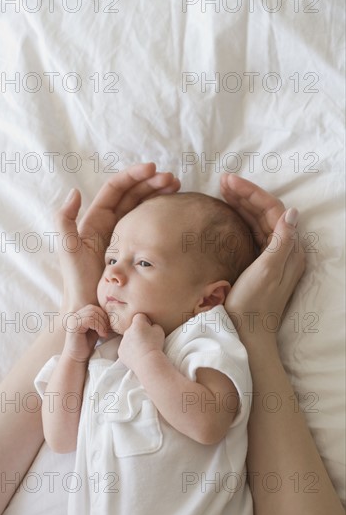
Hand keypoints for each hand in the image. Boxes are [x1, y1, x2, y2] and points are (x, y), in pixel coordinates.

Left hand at [54, 163, 179, 311]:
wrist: (90, 308)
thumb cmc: (77, 281)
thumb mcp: (68, 249)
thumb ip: (65, 220)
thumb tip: (75, 191)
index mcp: (95, 219)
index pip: (116, 189)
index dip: (134, 176)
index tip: (153, 169)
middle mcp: (109, 223)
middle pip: (133, 194)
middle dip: (151, 182)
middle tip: (173, 179)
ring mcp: (124, 235)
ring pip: (143, 206)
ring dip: (158, 194)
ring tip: (178, 187)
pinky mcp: (135, 248)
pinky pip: (148, 225)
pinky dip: (160, 214)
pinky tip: (174, 210)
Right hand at [62, 304, 110, 362]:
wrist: (77, 357)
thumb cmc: (86, 344)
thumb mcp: (95, 329)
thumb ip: (99, 320)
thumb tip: (112, 312)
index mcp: (79, 314)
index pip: (94, 307)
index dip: (103, 315)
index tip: (108, 326)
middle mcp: (74, 315)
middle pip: (93, 309)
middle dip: (104, 319)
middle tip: (107, 330)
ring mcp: (73, 320)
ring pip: (92, 314)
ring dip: (102, 324)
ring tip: (104, 333)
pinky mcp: (74, 326)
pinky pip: (89, 320)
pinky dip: (99, 327)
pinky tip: (101, 335)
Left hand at [118, 314, 164, 371]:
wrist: (147, 361)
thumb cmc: (155, 345)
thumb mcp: (159, 330)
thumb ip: (153, 325)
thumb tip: (150, 326)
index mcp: (137, 323)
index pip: (139, 316)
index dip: (145, 321)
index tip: (149, 327)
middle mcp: (127, 330)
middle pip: (133, 328)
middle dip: (138, 332)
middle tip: (147, 340)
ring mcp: (122, 341)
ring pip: (128, 339)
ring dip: (134, 342)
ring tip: (143, 349)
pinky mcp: (120, 351)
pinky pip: (125, 348)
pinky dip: (130, 351)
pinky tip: (138, 355)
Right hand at [220, 173, 304, 340]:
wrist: (247, 334)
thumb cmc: (254, 305)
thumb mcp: (267, 272)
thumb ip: (281, 242)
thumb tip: (293, 212)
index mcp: (289, 250)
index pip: (273, 210)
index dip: (251, 193)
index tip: (229, 182)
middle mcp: (284, 250)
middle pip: (265, 213)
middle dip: (245, 195)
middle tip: (222, 181)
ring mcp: (272, 257)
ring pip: (258, 221)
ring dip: (241, 204)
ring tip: (222, 191)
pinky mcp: (259, 263)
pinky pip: (252, 233)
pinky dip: (240, 220)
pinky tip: (228, 214)